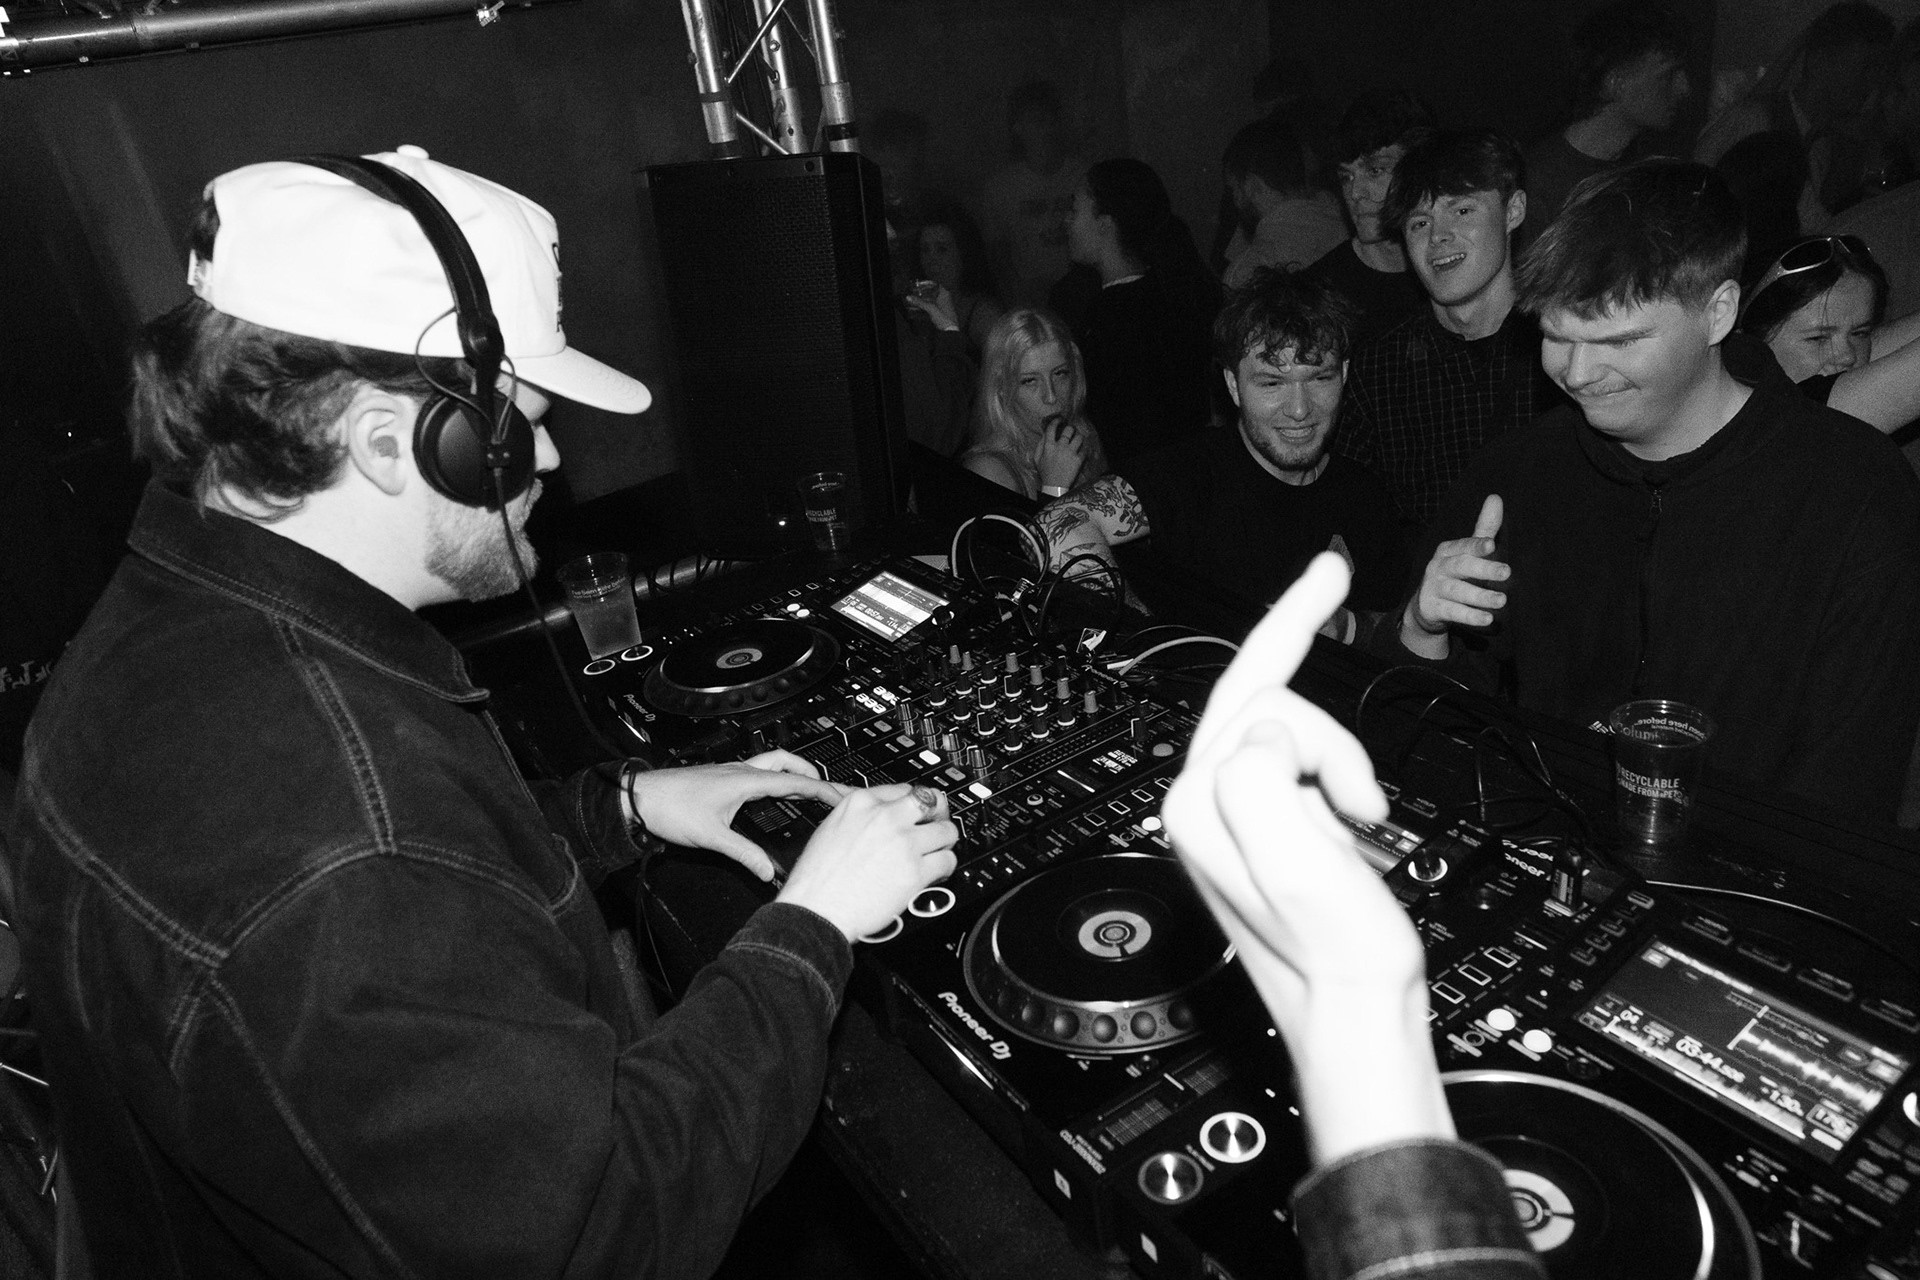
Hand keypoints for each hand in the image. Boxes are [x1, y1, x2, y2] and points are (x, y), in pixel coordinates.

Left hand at [627, 752, 850, 882]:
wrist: (640, 798)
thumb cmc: (670, 808)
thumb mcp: (712, 836)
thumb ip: (744, 854)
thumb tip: (767, 870)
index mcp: (745, 780)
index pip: (795, 782)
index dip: (822, 789)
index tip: (842, 795)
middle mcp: (740, 771)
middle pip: (785, 762)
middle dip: (810, 772)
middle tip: (827, 787)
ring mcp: (729, 773)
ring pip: (769, 764)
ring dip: (790, 771)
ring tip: (803, 786)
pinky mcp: (719, 778)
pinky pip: (755, 772)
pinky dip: (771, 779)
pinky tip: (767, 795)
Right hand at [777, 783, 958, 938]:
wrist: (815, 909)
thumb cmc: (816, 878)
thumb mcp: (831, 829)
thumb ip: (860, 818)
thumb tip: (880, 820)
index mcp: (861, 802)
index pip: (904, 789)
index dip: (915, 805)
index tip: (919, 813)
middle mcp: (885, 817)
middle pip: (931, 802)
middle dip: (938, 815)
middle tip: (936, 826)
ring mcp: (903, 842)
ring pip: (946, 831)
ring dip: (945, 842)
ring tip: (937, 853)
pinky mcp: (915, 871)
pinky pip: (947, 860)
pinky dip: (946, 867)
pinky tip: (936, 873)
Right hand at [904, 283, 960, 332]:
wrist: (949, 330)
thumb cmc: (944, 317)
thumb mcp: (930, 308)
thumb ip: (919, 302)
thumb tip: (909, 297)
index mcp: (945, 294)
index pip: (936, 284)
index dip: (928, 283)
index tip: (920, 284)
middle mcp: (946, 299)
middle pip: (933, 292)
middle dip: (924, 292)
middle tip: (916, 292)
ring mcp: (944, 306)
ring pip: (933, 300)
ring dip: (924, 300)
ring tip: (915, 300)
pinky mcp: (942, 313)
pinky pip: (933, 307)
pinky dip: (926, 307)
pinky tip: (920, 308)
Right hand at [1035, 419, 1090, 489]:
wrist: (1055, 485)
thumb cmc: (1045, 472)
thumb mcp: (1037, 458)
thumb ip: (1040, 444)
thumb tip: (1045, 434)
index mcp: (1049, 446)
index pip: (1052, 428)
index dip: (1057, 421)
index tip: (1060, 420)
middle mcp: (1060, 447)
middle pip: (1069, 430)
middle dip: (1071, 428)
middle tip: (1071, 430)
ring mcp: (1070, 453)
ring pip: (1079, 438)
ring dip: (1079, 437)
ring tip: (1077, 439)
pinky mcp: (1078, 460)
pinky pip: (1085, 450)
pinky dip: (1083, 450)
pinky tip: (1081, 451)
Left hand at [1164, 554, 1450, 1162]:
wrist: (1354, 1010)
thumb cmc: (1332, 950)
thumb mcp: (1294, 856)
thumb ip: (1261, 770)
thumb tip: (1269, 730)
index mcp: (1201, 800)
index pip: (1248, 688)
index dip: (1293, 618)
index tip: (1332, 570)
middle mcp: (1202, 802)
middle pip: (1272, 706)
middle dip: (1331, 741)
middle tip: (1361, 799)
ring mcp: (1231, 815)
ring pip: (1296, 734)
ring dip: (1341, 768)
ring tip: (1357, 828)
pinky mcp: (1262, 826)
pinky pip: (1302, 765)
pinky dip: (1340, 780)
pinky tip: (1349, 823)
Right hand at [1403, 494, 1506, 652]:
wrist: (1426, 606)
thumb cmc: (1456, 574)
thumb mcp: (1469, 552)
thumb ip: (1484, 529)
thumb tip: (1496, 497)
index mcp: (1448, 550)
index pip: (1464, 546)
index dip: (1477, 545)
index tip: (1491, 544)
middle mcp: (1438, 566)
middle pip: (1460, 566)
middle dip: (1483, 569)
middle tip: (1507, 572)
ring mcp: (1432, 587)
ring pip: (1457, 591)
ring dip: (1480, 596)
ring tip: (1502, 601)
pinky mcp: (1431, 607)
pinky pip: (1452, 612)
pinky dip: (1469, 616)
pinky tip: (1487, 619)